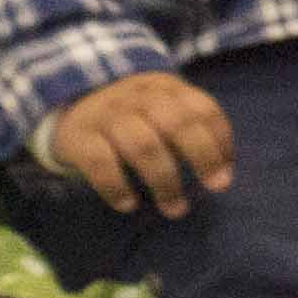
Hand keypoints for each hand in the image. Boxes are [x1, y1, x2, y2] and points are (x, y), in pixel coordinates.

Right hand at [50, 71, 235, 218]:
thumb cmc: (133, 114)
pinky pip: (99, 162)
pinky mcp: (79, 135)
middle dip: (202, 157)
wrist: (71, 100)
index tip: (225, 175)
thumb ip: (192, 130)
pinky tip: (128, 205)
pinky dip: (116, 186)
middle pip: (177, 123)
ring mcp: (108, 114)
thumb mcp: (163, 109)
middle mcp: (139, 97)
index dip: (220, 141)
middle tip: (215, 189)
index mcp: (167, 88)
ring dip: (164, 180)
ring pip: (142, 145)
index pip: (203, 109)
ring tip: (175, 209)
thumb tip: (223, 171)